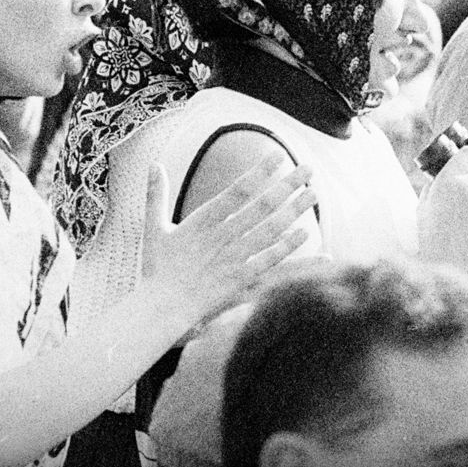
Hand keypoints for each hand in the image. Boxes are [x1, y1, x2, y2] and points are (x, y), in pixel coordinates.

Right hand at [139, 156, 316, 328]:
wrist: (158, 311)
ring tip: (314, 194)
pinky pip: (269, 261)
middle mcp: (221, 238)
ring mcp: (232, 259)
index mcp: (201, 222)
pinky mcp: (239, 281)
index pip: (236, 190)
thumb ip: (156, 195)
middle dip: (287, 185)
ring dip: (294, 211)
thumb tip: (154, 164)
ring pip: (270, 230)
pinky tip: (306, 234)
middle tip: (309, 168)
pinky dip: (288, 247)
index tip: (278, 154)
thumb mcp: (153, 229)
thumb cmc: (155, 270)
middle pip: (261, 206)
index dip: (259, 172)